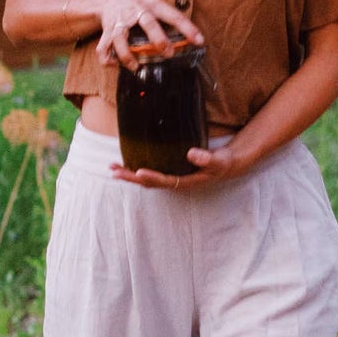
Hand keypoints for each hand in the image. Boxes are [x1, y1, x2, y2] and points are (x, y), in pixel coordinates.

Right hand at [92, 0, 203, 70]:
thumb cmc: (137, 4)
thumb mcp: (154, 4)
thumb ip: (169, 18)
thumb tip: (191, 38)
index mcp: (152, 4)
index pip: (173, 15)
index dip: (187, 28)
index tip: (199, 41)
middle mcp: (135, 11)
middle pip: (148, 23)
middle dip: (158, 39)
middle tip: (168, 53)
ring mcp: (119, 21)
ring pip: (120, 39)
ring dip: (127, 55)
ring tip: (135, 67)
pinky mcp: (107, 31)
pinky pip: (104, 48)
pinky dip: (108, 60)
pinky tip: (116, 65)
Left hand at [110, 142, 252, 191]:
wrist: (226, 166)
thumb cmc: (222, 163)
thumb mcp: (219, 161)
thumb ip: (206, 158)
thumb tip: (191, 153)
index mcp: (186, 182)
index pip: (165, 181)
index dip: (152, 177)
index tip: (139, 172)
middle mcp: (175, 182)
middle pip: (149, 183)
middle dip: (131, 177)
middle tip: (114, 171)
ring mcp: (171, 177)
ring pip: (146, 179)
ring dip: (129, 174)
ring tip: (112, 168)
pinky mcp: (170, 171)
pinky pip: (150, 171)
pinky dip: (136, 168)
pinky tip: (124, 162)